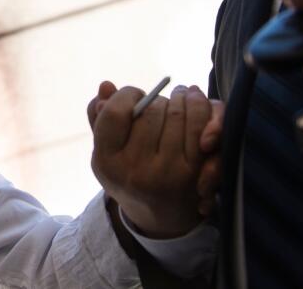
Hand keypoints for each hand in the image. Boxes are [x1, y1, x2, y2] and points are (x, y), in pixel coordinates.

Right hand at [89, 81, 222, 237]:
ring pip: (178, 113)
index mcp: (106, 162)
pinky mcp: (196, 173)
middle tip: (160, 101)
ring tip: (181, 96)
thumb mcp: (107, 150)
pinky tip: (195, 100)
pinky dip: (202, 108)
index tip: (135, 97)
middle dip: (158, 98)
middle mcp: (135, 171)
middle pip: (150, 110)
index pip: (114, 112)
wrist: (162, 217)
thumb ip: (100, 117)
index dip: (127, 95)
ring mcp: (168, 174)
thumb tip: (106, 85)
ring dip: (182, 97)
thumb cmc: (131, 172)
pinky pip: (201, 127)